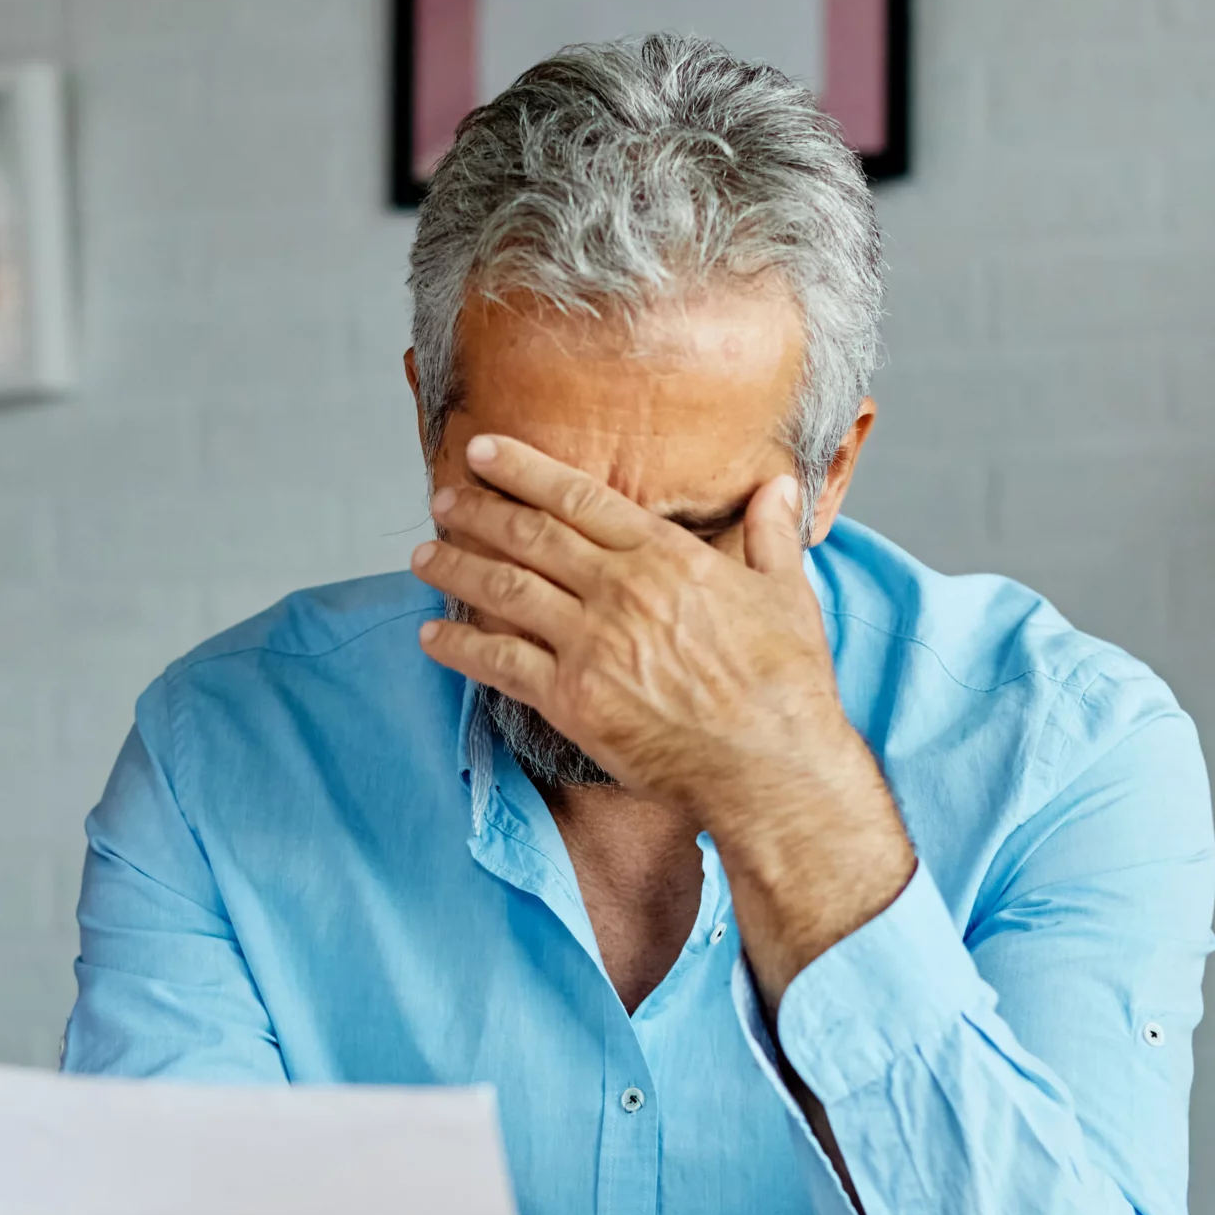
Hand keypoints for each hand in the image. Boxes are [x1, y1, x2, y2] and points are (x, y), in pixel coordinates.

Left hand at [411, 434, 913, 1003]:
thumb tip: (779, 486)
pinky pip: (499, 664)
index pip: (579, 497)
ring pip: (504, 591)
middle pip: (530, 535)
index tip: (485, 451)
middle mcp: (619, 590)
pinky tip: (431, 635)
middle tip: (444, 497)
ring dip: (457, 568)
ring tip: (425, 556)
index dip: (523, 469)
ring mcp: (591, 644)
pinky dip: (459, 646)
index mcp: (666, 557)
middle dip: (478, 510)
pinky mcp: (572, 699)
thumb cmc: (786, 685)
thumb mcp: (788, 594)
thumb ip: (771, 534)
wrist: (771, 764)